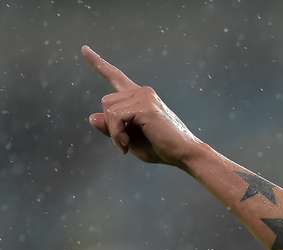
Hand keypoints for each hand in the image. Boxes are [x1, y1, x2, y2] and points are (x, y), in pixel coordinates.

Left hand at [81, 45, 201, 167]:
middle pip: (106, 102)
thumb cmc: (161, 148)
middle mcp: (142, 92)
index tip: (84, 49)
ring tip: (126, 145)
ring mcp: (144, 96)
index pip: (115, 76)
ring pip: (109, 110)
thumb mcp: (129, 139)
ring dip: (114, 132)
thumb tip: (91, 116)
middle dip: (110, 125)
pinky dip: (116, 134)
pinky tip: (126, 146)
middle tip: (123, 144)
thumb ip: (111, 128)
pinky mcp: (145, 106)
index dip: (98, 63)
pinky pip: (116, 117)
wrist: (184, 154)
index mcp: (139, 97)